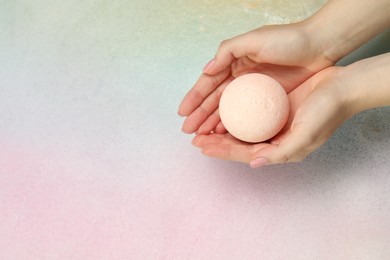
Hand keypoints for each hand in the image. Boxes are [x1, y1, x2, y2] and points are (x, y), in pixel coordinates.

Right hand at [178, 23, 332, 134]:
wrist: (319, 47)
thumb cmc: (288, 40)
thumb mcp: (255, 39)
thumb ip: (228, 51)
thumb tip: (206, 70)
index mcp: (234, 63)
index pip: (209, 84)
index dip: (194, 98)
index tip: (183, 113)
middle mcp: (240, 78)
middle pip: (215, 100)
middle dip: (200, 116)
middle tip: (189, 131)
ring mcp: (253, 92)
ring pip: (228, 111)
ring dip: (213, 123)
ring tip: (202, 137)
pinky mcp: (267, 101)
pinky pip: (246, 116)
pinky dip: (234, 125)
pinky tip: (225, 134)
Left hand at [191, 67, 351, 166]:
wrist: (342, 88)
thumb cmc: (327, 112)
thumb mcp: (307, 135)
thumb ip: (282, 152)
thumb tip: (255, 164)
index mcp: (281, 149)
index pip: (244, 152)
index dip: (222, 151)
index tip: (202, 146)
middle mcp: (275, 139)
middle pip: (239, 143)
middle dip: (216, 143)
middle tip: (195, 138)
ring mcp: (274, 124)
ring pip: (242, 130)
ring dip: (222, 129)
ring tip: (203, 127)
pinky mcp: (274, 108)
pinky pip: (250, 113)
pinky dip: (235, 114)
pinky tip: (223, 110)